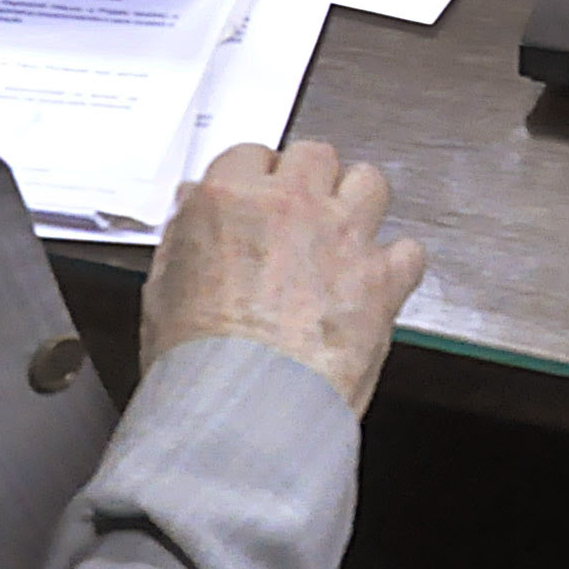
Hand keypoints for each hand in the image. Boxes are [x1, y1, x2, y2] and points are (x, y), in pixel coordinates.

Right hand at [138, 139, 426, 415]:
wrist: (243, 414)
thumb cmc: (195, 367)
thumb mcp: (160, 292)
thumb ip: (183, 239)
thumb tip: (193, 212)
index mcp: (229, 200)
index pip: (250, 154)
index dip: (256, 178)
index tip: (260, 196)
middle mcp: (291, 205)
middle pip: (315, 155)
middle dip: (310, 180)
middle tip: (303, 213)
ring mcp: (342, 237)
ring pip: (370, 181)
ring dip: (358, 204)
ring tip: (346, 236)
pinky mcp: (382, 278)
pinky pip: (408, 249)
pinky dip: (396, 265)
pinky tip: (377, 283)